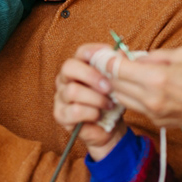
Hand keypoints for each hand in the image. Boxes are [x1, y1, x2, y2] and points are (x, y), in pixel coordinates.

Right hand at [54, 44, 125, 160]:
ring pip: (72, 91)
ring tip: (108, 105)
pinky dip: (91, 113)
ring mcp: (60, 96)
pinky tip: (99, 116)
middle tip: (108, 87)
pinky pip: (74, 110)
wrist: (109, 129)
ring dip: (95, 99)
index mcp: (79, 67)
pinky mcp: (60, 114)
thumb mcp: (117, 85)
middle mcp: (65, 79)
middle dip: (91, 76)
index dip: (94, 52)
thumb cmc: (110, 103)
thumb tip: (121, 53)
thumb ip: (117, 69)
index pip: (81, 52)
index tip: (110, 60)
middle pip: (69, 67)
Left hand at [103, 46, 181, 127]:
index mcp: (156, 78)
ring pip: (121, 99)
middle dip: (111, 72)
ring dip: (120, 86)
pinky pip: (136, 108)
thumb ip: (154, 55)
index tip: (107, 54)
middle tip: (115, 63)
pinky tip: (141, 89)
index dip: (108, 59)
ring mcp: (153, 113)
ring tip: (128, 76)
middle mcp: (150, 98)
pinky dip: (133, 98)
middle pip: (115, 85)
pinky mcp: (158, 123)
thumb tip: (136, 58)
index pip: (118, 68)